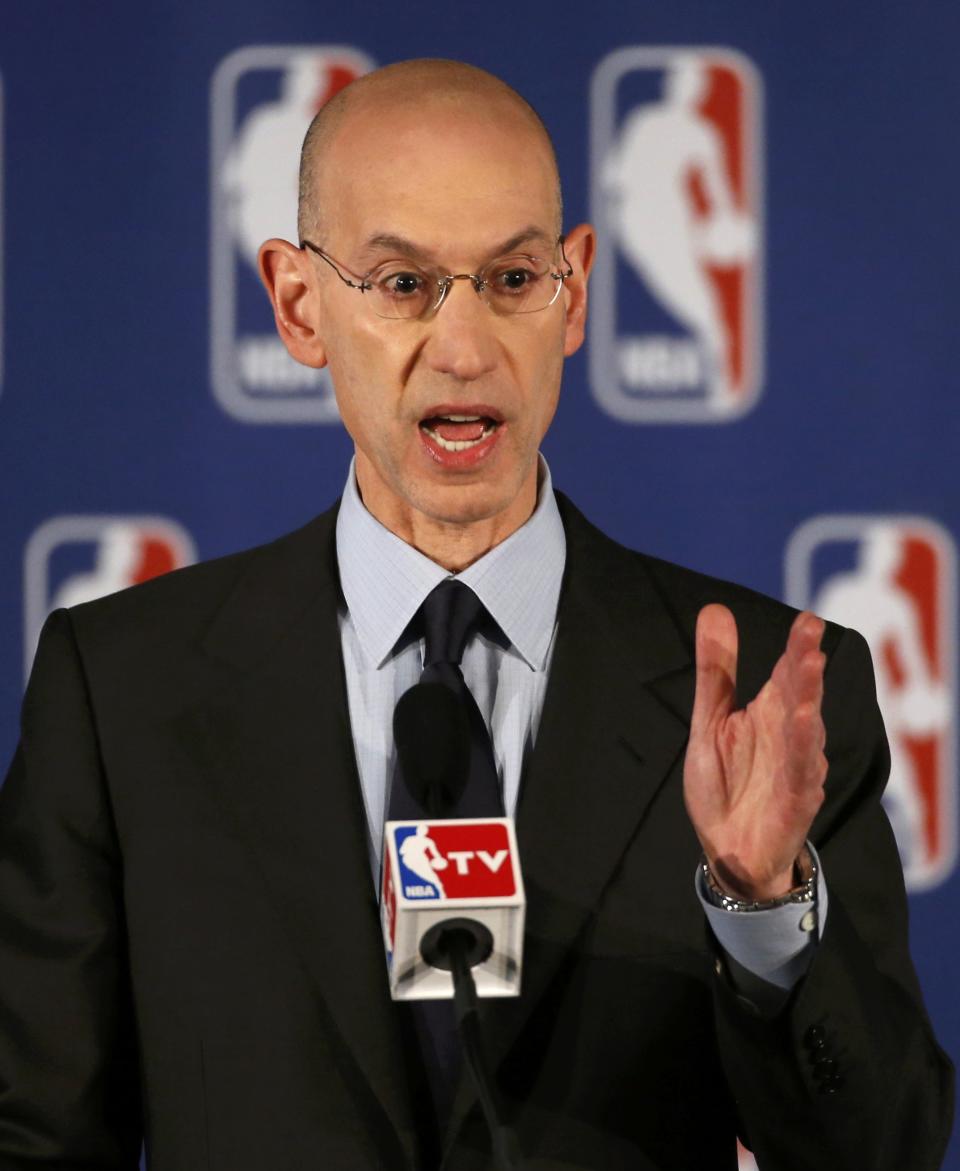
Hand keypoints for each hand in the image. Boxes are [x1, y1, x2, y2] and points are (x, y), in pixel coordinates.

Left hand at [684, 604, 826, 900]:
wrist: (729, 852)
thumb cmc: (727, 784)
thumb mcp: (711, 720)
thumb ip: (716, 670)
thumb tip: (714, 608)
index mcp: (769, 713)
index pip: (787, 673)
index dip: (796, 647)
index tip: (807, 620)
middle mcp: (789, 736)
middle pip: (800, 694)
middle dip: (805, 664)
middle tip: (810, 633)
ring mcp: (796, 769)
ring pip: (806, 732)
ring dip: (807, 701)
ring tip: (809, 671)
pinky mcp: (795, 804)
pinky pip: (802, 776)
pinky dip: (804, 754)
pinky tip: (804, 730)